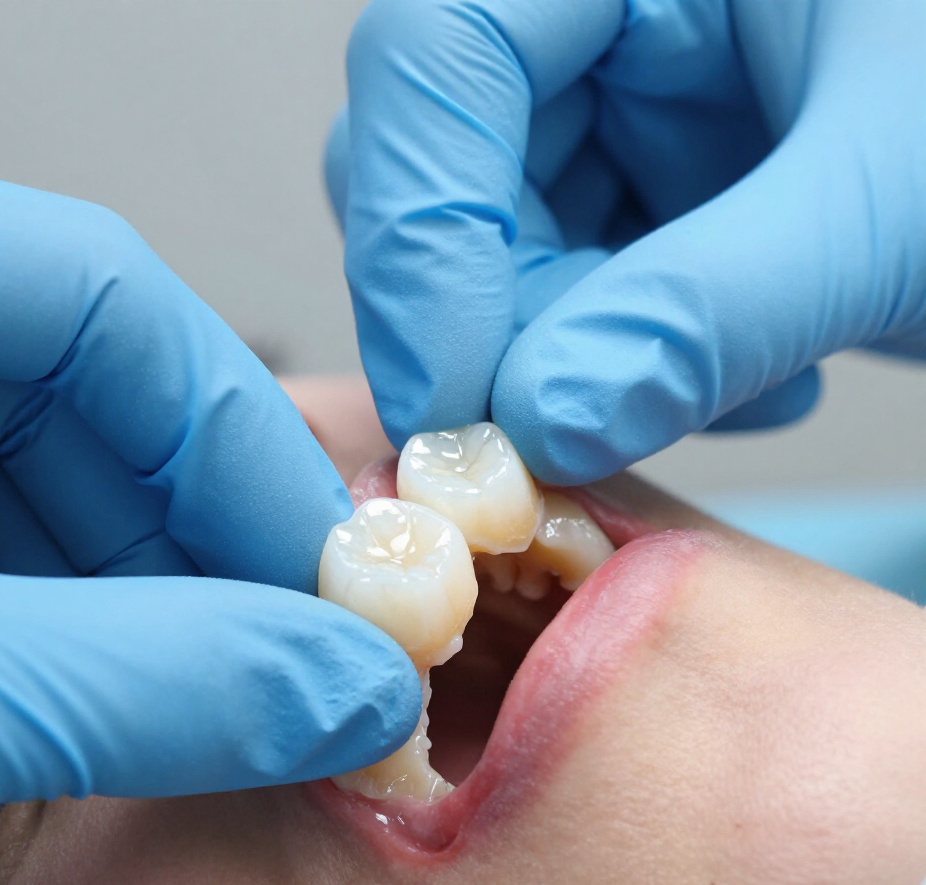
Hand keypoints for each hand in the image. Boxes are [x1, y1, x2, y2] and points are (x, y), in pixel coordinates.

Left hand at [0, 165, 419, 830]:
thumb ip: (132, 682)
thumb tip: (344, 696)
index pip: (97, 294)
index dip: (234, 434)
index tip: (327, 567)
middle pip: (80, 387)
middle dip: (197, 534)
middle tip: (285, 650)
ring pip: (35, 472)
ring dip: (137, 590)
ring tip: (203, 688)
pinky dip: (52, 616)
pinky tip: (100, 689)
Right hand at [327, 0, 925, 481]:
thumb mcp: (892, 203)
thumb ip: (710, 311)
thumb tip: (540, 426)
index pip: (439, 53)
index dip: (418, 236)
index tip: (455, 406)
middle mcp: (602, 10)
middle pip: (431, 166)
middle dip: (486, 321)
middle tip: (557, 430)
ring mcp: (610, 96)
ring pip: (481, 245)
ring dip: (561, 352)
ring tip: (716, 381)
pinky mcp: (631, 178)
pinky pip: (551, 285)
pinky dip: (610, 358)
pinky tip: (730, 367)